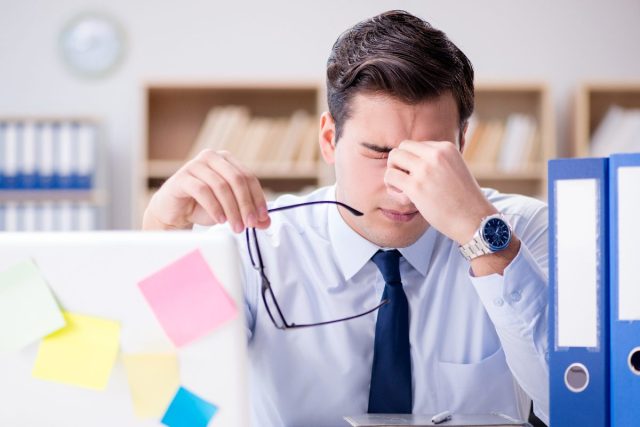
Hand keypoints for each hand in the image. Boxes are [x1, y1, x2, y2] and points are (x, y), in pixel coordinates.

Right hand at [143, 149, 270, 231]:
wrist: (173, 211)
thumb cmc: (202, 206)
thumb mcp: (230, 210)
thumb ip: (248, 213)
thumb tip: (266, 222)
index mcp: (227, 160)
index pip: (249, 177)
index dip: (258, 198)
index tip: (262, 217)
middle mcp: (212, 158)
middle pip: (237, 180)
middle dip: (246, 204)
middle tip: (250, 224)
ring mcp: (195, 165)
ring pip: (221, 186)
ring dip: (232, 209)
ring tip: (236, 226)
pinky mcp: (182, 177)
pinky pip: (203, 191)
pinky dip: (214, 207)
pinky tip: (220, 219)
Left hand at [384, 140, 496, 244]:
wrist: (474, 219)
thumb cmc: (463, 198)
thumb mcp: (455, 168)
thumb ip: (437, 162)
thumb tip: (412, 160)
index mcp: (446, 148)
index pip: (417, 145)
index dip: (413, 160)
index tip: (418, 175)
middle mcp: (435, 155)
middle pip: (402, 147)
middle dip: (399, 162)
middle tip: (404, 179)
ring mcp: (425, 170)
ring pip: (394, 158)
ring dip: (393, 172)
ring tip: (401, 187)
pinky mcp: (416, 187)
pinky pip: (390, 177)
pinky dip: (392, 186)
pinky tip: (403, 196)